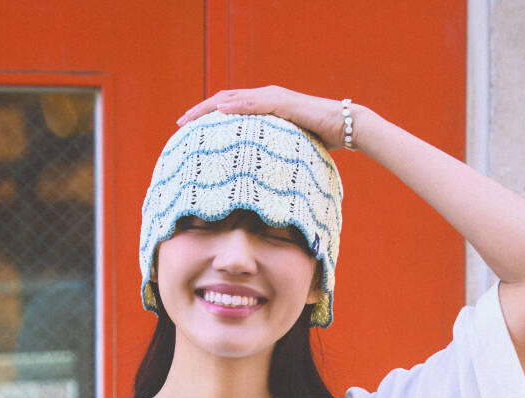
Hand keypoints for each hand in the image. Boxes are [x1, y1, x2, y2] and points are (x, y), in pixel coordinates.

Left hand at [176, 86, 350, 152]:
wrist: (344, 126)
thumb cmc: (320, 139)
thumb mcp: (287, 147)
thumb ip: (270, 153)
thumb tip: (255, 175)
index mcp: (264, 106)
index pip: (230, 107)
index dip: (207, 115)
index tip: (188, 128)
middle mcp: (265, 97)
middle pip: (224, 100)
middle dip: (200, 110)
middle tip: (179, 124)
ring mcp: (273, 97)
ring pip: (234, 99)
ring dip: (209, 107)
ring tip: (190, 118)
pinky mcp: (283, 103)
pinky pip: (255, 104)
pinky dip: (236, 107)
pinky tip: (219, 112)